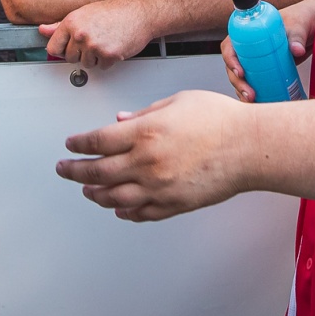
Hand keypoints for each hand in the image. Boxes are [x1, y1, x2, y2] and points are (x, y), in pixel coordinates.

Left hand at [40, 0, 157, 67]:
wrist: (140, 13)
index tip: (67, 48)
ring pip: (86, 64)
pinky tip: (112, 46)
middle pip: (69, 58)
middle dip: (80, 53)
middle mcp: (81, 34)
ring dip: (94, 58)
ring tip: (103, 42)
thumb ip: (60, 25)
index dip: (61, 49)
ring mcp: (94, 46)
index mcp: (72, 22)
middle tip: (91, 42)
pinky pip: (102, 67)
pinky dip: (108, 61)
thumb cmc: (115, 11)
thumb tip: (43, 30)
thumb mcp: (84, 13)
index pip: (53, 47)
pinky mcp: (108, 55)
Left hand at [57, 89, 253, 219]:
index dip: (79, 144)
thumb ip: (144, 113)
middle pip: (98, 171)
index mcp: (144, 133)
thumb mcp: (177, 102)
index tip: (70, 145)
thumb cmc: (220, 119)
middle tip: (64, 170)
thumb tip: (120, 121)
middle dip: (75, 171)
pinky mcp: (174, 204)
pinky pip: (141, 213)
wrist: (250, 148)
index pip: (97, 141)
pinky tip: (118, 208)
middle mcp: (146, 162)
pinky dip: (125, 212)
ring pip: (114, 197)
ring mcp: (159, 187)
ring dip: (95, 194)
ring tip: (87, 190)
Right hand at [221, 0, 314, 102]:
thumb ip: (296, 36)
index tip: (240, 72)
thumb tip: (296, 50)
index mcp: (249, 31)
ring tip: (253, 100)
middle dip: (238, 82)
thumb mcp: (298, 25)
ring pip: (242, 76)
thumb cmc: (301, 19)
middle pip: (234, 65)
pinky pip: (254, 81)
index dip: (230, 60)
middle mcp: (249, 46)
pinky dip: (253, 92)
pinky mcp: (266, 68)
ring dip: (243, 90)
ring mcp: (256, 58)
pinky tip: (258, 102)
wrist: (314, 25)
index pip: (230, 46)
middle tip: (250, 93)